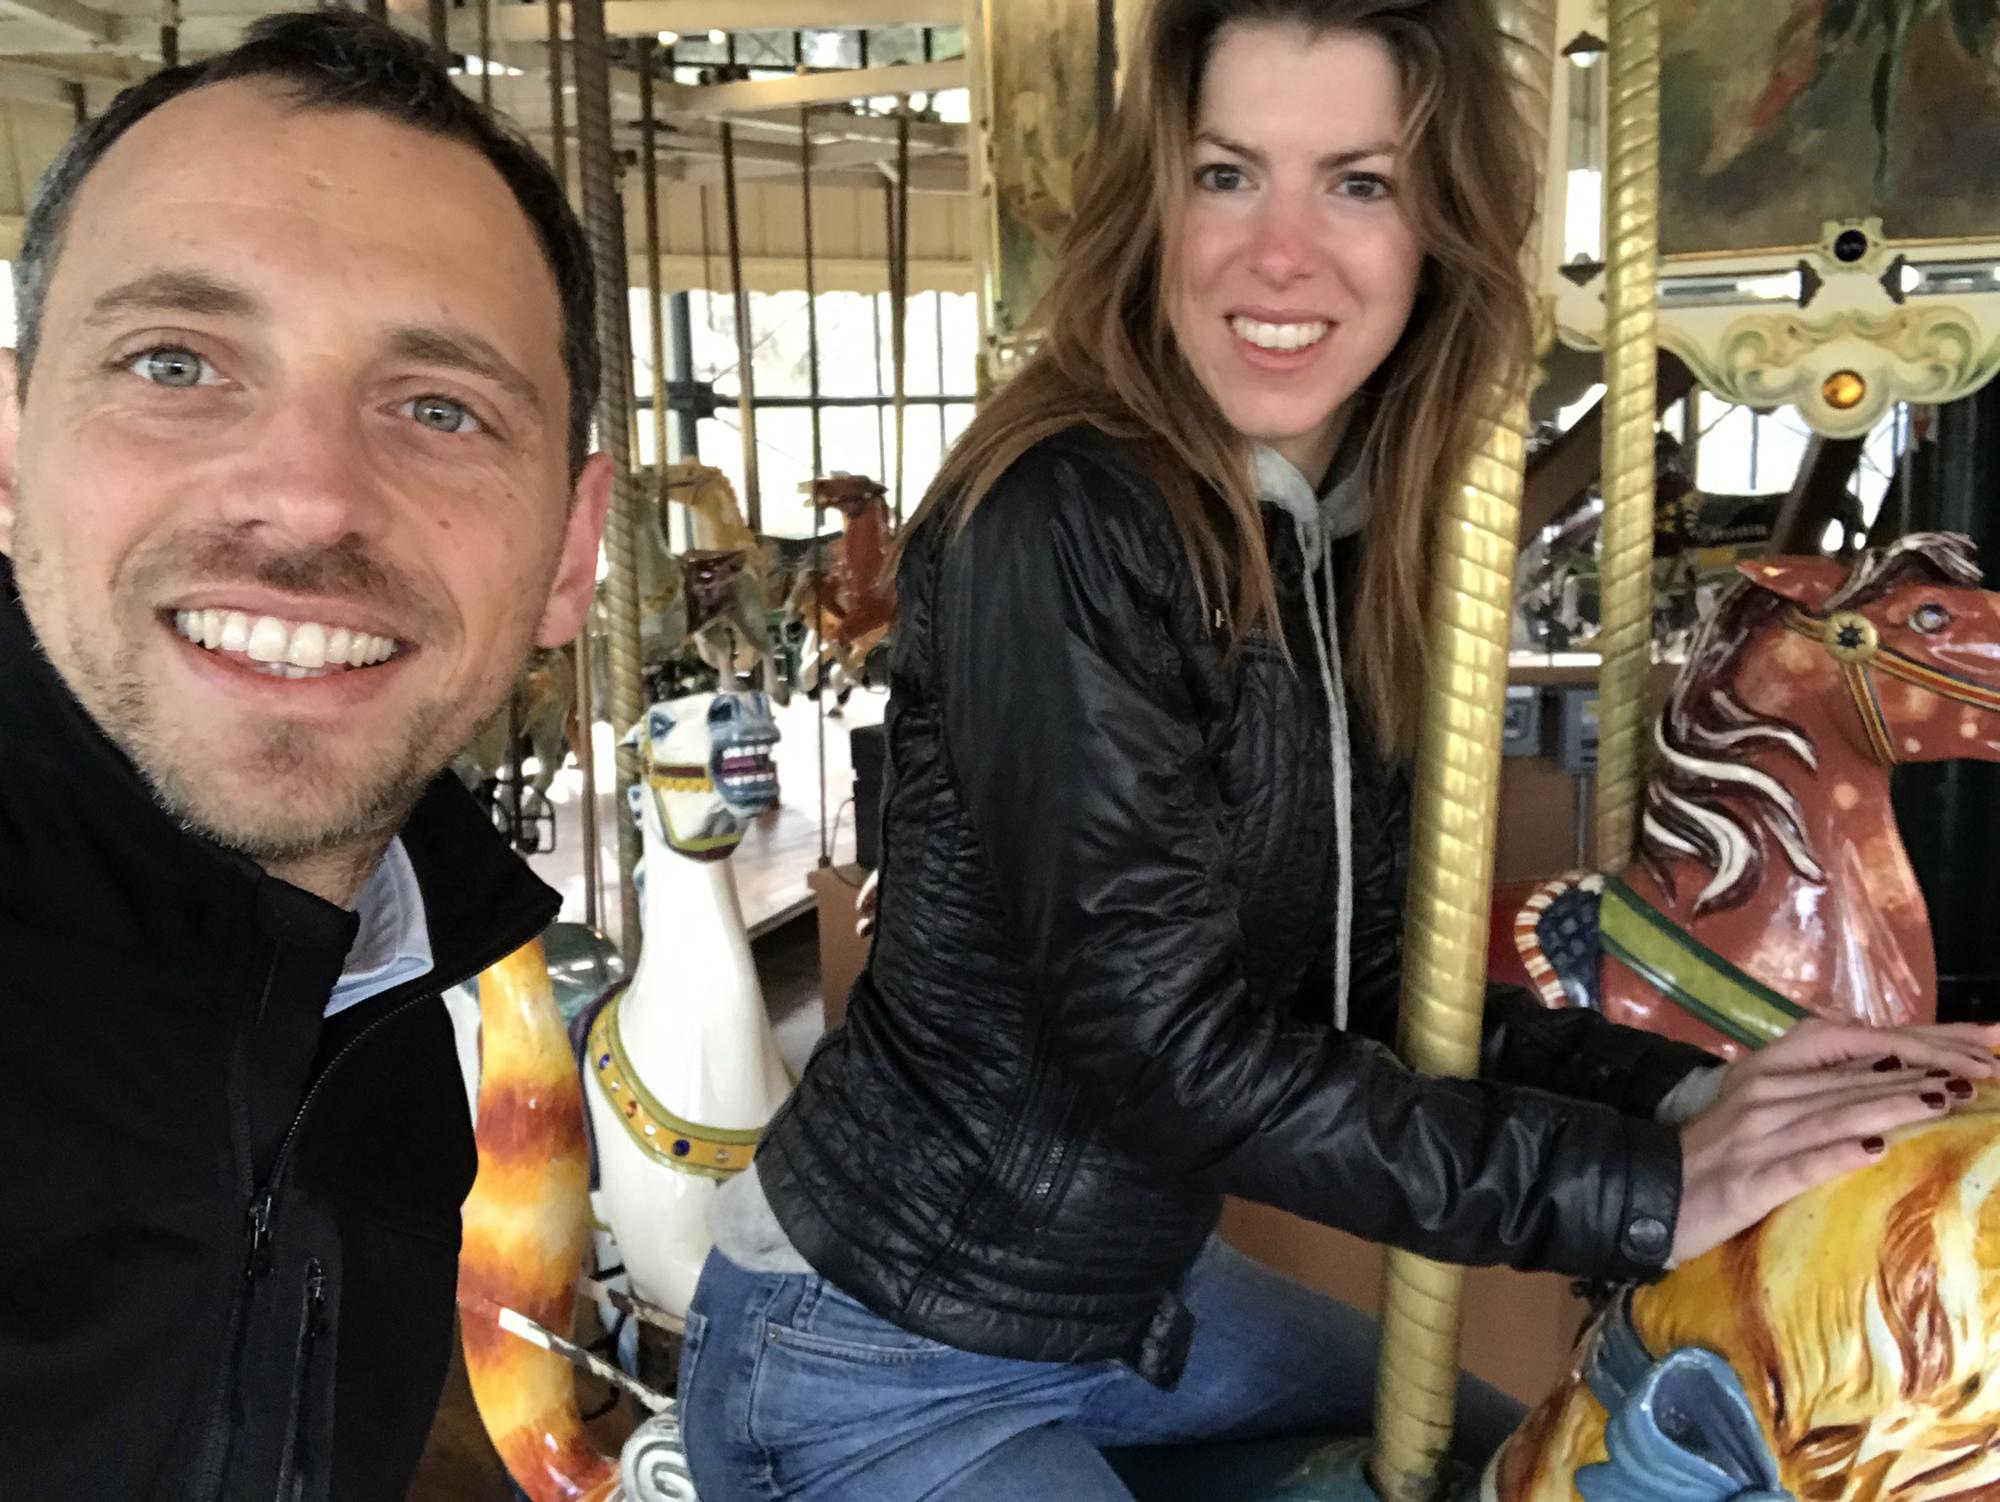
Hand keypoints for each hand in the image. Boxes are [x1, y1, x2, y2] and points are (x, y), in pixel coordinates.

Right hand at [1671, 1018, 1999, 1265]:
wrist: (1647, 1193)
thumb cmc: (1712, 1153)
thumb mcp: (1759, 1108)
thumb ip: (1814, 1089)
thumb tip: (1887, 1074)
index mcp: (1769, 1067)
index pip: (1856, 1042)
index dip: (1923, 1039)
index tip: (1985, 1041)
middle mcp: (1765, 1091)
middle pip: (1859, 1075)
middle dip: (1930, 1069)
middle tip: (1991, 1068)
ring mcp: (1756, 1134)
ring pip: (1836, 1111)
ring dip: (1896, 1103)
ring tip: (1950, 1097)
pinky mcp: (1749, 1180)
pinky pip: (1799, 1163)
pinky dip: (1837, 1153)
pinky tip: (1873, 1148)